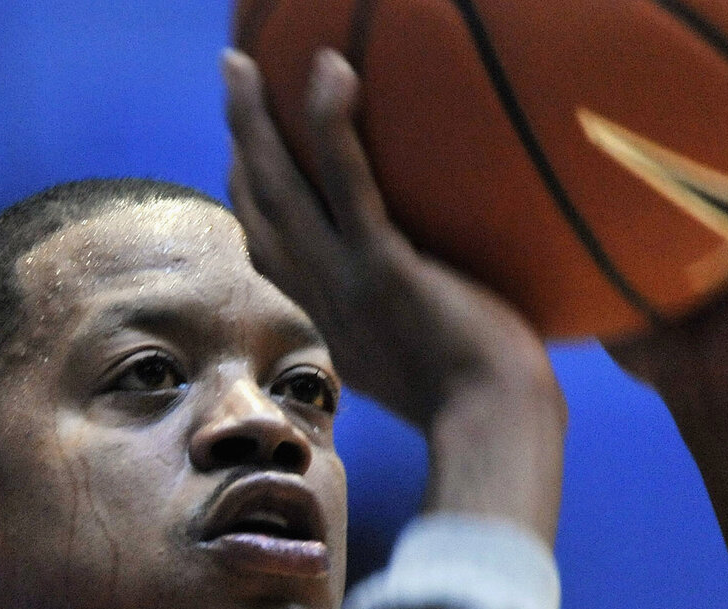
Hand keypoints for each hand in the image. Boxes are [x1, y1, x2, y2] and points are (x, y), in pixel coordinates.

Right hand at [224, 48, 565, 535]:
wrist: (494, 428)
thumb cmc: (477, 400)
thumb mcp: (418, 365)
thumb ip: (402, 325)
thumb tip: (427, 295)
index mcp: (326, 318)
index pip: (267, 250)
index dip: (247, 195)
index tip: (244, 152)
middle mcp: (320, 298)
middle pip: (256, 210)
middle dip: (236, 141)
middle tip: (233, 78)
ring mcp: (346, 283)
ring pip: (281, 192)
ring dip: (254, 121)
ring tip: (240, 61)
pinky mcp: (384, 271)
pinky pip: (351, 187)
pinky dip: (330, 126)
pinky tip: (330, 70)